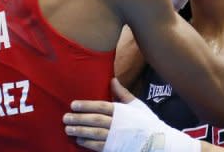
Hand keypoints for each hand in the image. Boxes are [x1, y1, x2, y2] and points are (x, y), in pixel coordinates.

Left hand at [64, 78, 199, 151]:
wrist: (157, 141)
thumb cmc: (146, 121)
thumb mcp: (136, 104)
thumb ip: (122, 93)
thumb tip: (112, 79)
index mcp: (122, 111)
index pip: (101, 106)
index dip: (86, 105)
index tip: (73, 104)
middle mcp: (118, 124)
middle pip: (95, 120)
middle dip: (79, 119)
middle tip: (65, 117)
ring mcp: (116, 137)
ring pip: (94, 134)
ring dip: (80, 131)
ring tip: (68, 129)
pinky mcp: (115, 148)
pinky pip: (99, 146)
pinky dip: (88, 143)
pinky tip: (78, 140)